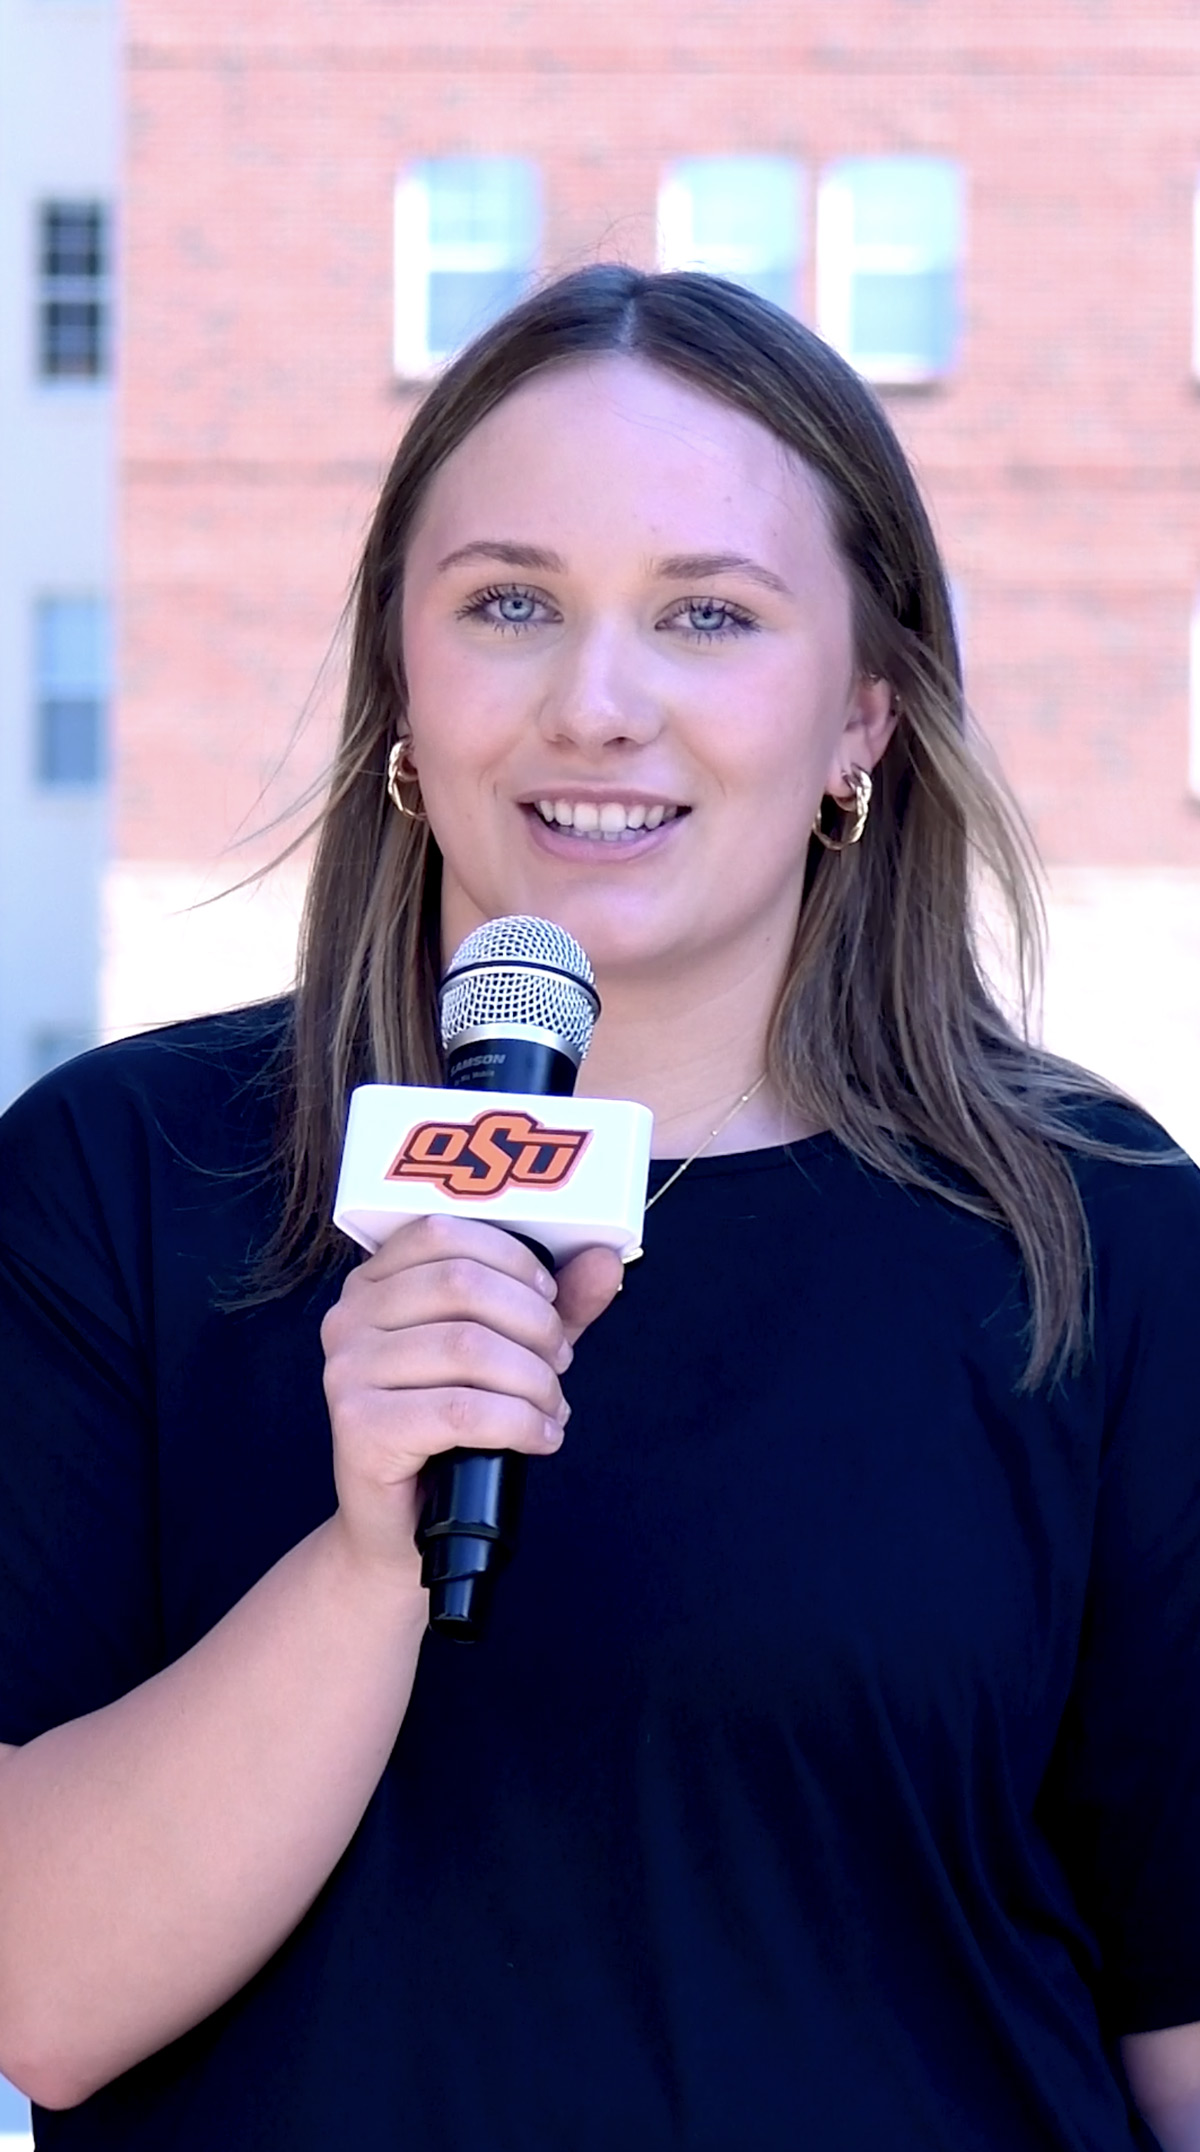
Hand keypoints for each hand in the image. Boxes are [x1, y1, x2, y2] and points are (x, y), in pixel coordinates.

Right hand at [320, 1215, 621, 1577]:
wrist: (400, 1525)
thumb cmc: (450, 1430)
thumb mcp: (510, 1353)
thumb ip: (556, 1305)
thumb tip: (605, 1260)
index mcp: (373, 1283)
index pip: (443, 1234)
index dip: (512, 1259)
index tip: (550, 1299)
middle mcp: (349, 1317)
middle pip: (462, 1286)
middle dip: (533, 1324)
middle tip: (559, 1364)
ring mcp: (346, 1370)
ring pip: (467, 1348)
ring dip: (534, 1380)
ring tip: (551, 1407)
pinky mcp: (358, 1425)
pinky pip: (460, 1410)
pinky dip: (518, 1422)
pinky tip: (540, 1437)